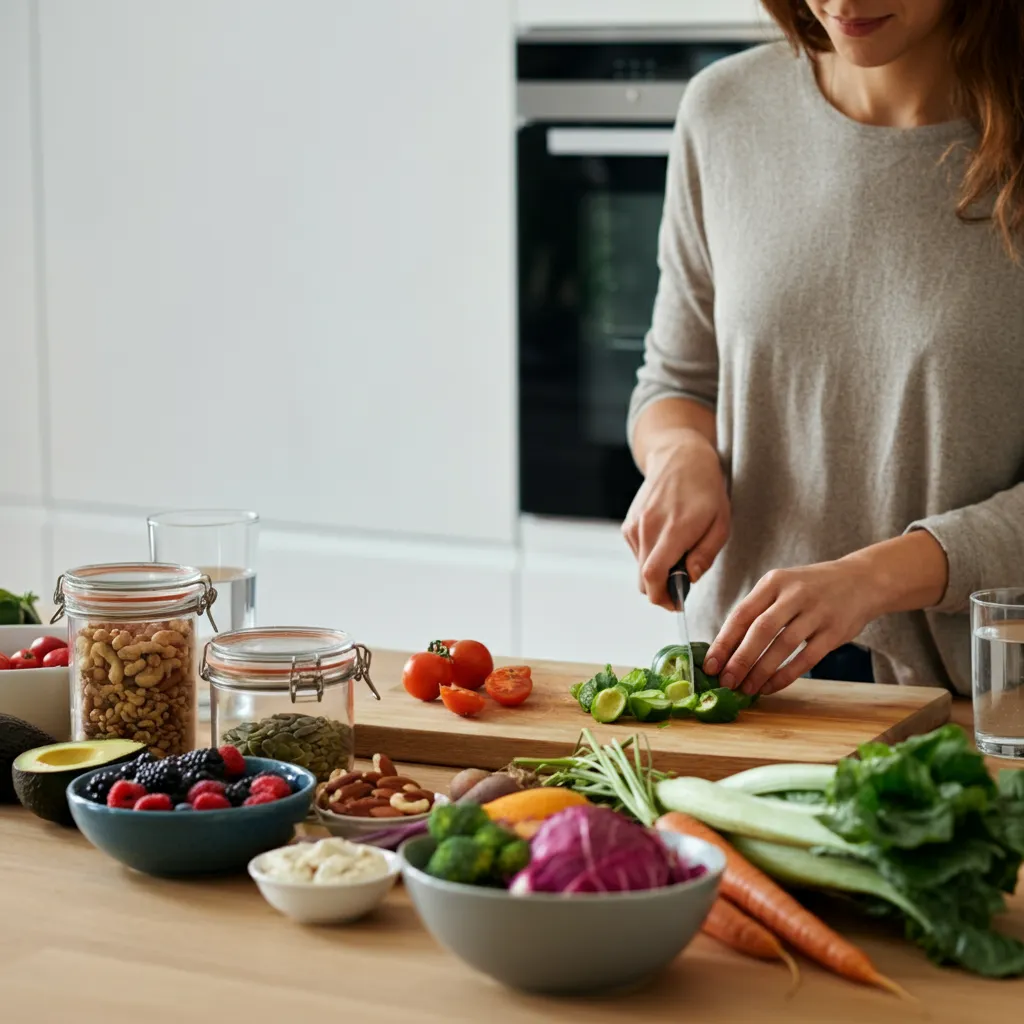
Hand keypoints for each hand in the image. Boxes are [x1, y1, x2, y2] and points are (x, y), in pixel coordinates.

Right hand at [622, 431, 730, 609]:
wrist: (679, 458)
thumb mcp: (721, 523)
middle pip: (643, 580)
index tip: (677, 604)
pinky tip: (667, 540)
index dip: (662, 598)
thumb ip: (705, 555)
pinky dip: (650, 557)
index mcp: (673, 530)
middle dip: (661, 591)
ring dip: (658, 572)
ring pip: (640, 568)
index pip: (654, 576)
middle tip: (682, 585)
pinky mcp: (628, 525)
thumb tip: (689, 578)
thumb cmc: (706, 490)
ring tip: (679, 554)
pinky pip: (637, 554)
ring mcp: (634, 526)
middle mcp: (648, 528)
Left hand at [703, 560, 877, 696]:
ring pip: (783, 646)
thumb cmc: (811, 588)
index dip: (724, 642)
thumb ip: (758, 611)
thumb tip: (727, 648)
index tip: (710, 665)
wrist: (862, 580)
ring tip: (746, 689)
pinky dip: (786, 676)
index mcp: (774, 582)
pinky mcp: (835, 632)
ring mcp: (817, 612)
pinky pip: (806, 659)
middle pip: (760, 630)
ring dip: (761, 671)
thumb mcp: (782, 587)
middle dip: (740, 659)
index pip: (742, 614)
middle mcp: (794, 594)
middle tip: (725, 682)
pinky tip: (771, 687)